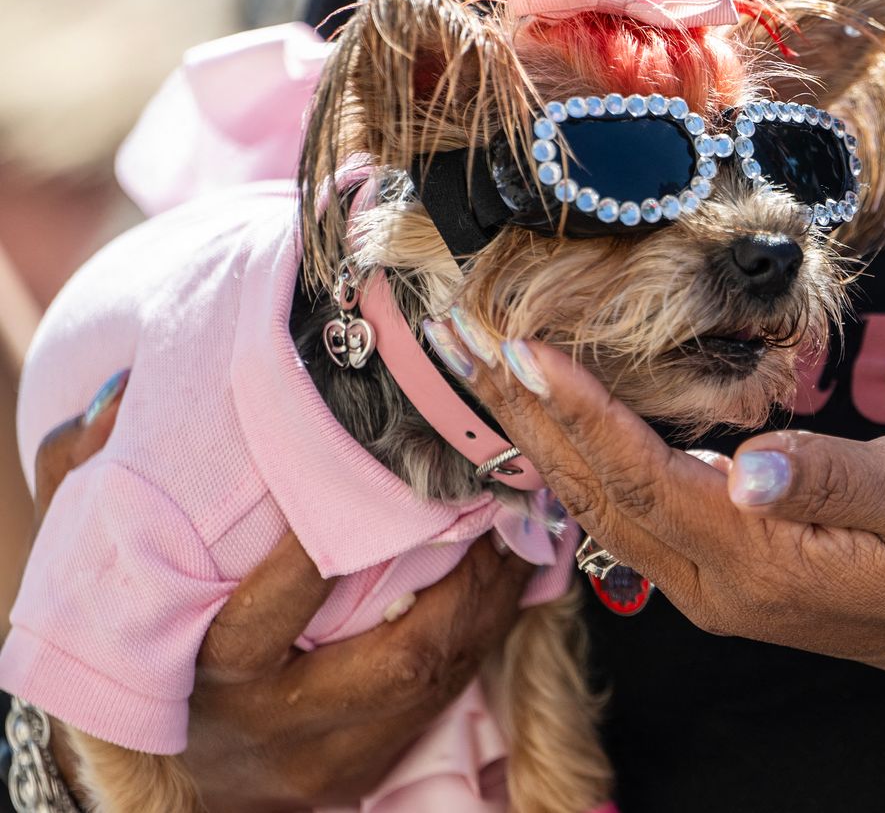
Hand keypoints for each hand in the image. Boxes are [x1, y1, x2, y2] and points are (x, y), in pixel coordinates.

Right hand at [30, 372, 536, 810]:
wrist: (168, 763)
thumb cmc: (142, 632)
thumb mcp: (108, 557)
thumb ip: (92, 473)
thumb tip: (130, 393)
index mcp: (206, 671)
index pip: (264, 620)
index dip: (318, 561)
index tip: (372, 485)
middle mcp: (270, 724)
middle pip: (389, 665)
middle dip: (459, 588)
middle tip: (491, 509)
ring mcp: (325, 754)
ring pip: (430, 685)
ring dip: (487, 608)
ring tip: (516, 532)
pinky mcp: (366, 767)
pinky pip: (444, 702)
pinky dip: (481, 638)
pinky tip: (504, 583)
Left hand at [435, 329, 884, 711]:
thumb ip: (832, 476)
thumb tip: (747, 465)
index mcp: (760, 560)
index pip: (646, 477)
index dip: (583, 415)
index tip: (529, 355)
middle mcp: (720, 587)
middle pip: (603, 500)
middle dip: (536, 426)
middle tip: (476, 352)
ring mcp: (718, 592)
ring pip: (609, 517)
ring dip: (552, 449)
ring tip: (503, 385)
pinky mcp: (728, 582)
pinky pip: (636, 525)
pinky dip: (593, 472)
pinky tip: (573, 435)